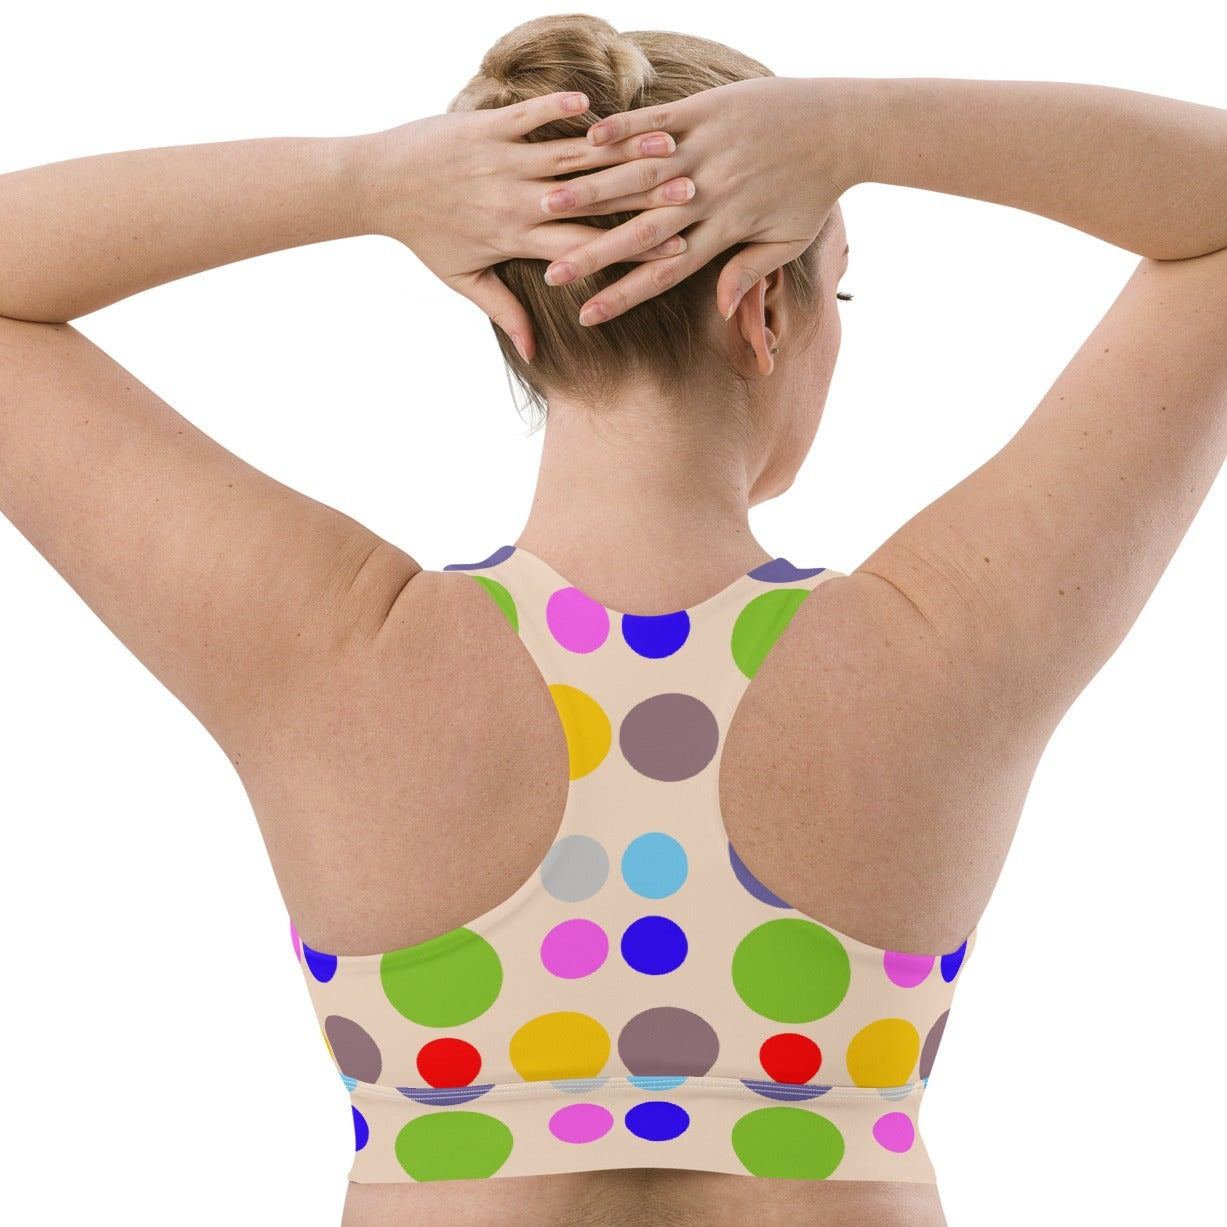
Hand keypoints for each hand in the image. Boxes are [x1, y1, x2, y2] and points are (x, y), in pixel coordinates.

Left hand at [355, 90, 695, 360]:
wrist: (377, 183)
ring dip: (617, 149)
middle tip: (687, 187)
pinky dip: (562, 109)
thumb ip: (505, 310)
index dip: (631, 246)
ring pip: (569, 156)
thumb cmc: (424, 236)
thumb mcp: (463, 280)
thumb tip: (533, 351)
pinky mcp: (486, 125)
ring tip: (661, 144)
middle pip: (590, 199)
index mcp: (516, 239)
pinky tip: (594, 106)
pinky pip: (532, 115)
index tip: (674, 246)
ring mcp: (502, 159)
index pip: (584, 246)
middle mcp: (515, 200)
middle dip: (640, 194)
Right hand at [537, 77, 868, 324]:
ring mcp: (707, 150)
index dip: (622, 297)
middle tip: (550, 273)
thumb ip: (750, 272)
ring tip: (547, 205)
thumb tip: (720, 308)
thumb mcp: (788, 241)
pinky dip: (622, 133)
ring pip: (638, 178)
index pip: (663, 274)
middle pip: (641, 233)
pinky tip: (586, 141)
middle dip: (593, 254)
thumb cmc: (815, 190)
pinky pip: (656, 124)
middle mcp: (710, 195)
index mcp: (725, 232)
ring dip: (592, 192)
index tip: (586, 318)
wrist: (843, 126)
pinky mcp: (708, 110)